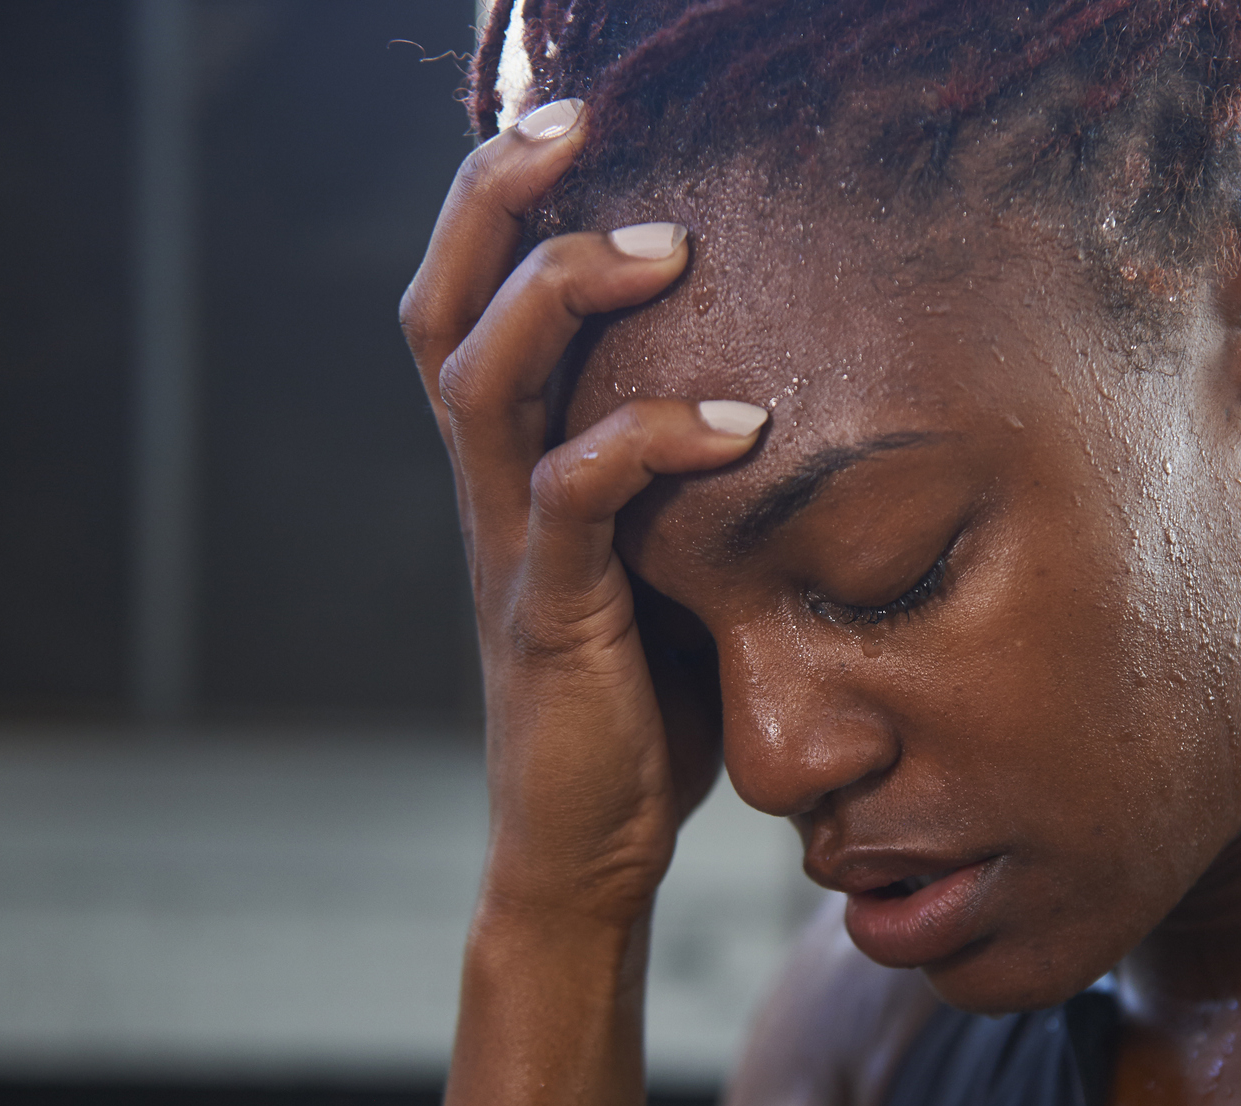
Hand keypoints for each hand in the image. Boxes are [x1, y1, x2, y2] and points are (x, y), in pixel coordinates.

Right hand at [399, 99, 761, 930]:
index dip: (496, 202)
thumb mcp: (667, 563)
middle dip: (495, 199)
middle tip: (577, 123)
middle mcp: (491, 488)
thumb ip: (686, 482)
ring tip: (665, 248)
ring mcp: (510, 547)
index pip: (473, 302)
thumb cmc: (641, 703)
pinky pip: (577, 497)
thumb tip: (794, 394)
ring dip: (565, 293)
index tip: (572, 122)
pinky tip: (740, 421)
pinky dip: (651, 442)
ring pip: (486, 378)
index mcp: (514, 467)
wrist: (589, 848)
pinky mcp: (549, 614)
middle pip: (446, 306)